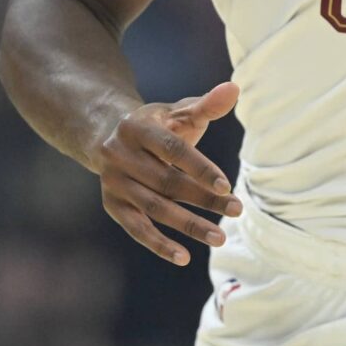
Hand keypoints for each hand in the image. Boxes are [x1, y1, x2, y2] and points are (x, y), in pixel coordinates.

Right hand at [90, 81, 242, 264]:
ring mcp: (115, 183)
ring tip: (220, 236)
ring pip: (155, 209)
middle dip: (204, 198)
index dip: (199, 167)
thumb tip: (234, 88)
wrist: (109, 136)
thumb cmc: (158, 125)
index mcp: (137, 128)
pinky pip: (137, 229)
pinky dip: (159, 245)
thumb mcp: (178, 112)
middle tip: (237, 209)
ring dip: (188, 225)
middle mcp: (120, 156)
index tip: (227, 184)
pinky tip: (184, 257)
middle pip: (167, 182)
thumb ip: (207, 105)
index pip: (172, 150)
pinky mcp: (113, 205)